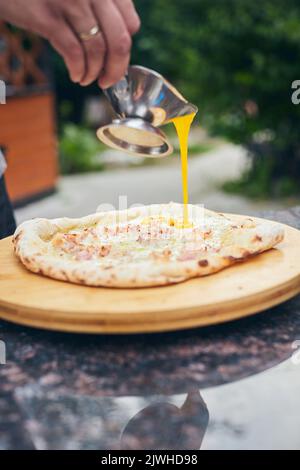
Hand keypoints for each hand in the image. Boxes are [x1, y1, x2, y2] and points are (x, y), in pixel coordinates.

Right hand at [0, 0, 139, 87]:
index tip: (116, 62)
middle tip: (107, 81)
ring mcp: (70, 2)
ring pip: (97, 50)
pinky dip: (79, 70)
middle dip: (116, 69)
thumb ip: (102, 9)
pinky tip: (76, 75)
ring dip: (94, 73)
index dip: (125, 50)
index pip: (130, 25)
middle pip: (119, 41)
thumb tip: (124, 41)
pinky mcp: (48, 18)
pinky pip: (74, 53)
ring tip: (87, 79)